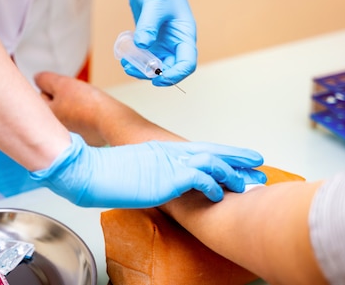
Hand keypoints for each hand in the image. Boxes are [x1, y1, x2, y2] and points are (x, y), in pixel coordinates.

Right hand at [30, 133, 265, 207]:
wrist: (87, 170)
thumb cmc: (103, 175)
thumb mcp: (132, 173)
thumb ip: (150, 175)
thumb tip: (159, 185)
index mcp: (162, 150)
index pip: (198, 149)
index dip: (221, 153)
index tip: (237, 158)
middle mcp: (169, 152)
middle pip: (211, 150)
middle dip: (237, 156)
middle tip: (257, 161)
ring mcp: (169, 162)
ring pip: (211, 162)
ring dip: (231, 173)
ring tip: (246, 183)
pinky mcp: (167, 175)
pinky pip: (199, 178)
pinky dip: (212, 186)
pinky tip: (219, 195)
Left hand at [35, 72, 106, 145]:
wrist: (112, 121)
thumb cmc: (88, 103)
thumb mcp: (63, 84)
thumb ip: (46, 80)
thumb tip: (37, 79)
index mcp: (46, 117)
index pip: (40, 96)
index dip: (53, 86)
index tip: (64, 86)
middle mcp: (55, 130)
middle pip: (54, 107)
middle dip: (61, 98)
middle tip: (75, 94)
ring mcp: (71, 137)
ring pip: (68, 114)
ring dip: (73, 107)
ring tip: (86, 103)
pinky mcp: (85, 139)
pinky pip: (81, 123)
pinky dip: (85, 117)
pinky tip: (93, 114)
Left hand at [126, 0, 195, 85]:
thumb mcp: (154, 2)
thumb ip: (149, 25)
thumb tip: (143, 46)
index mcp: (185, 33)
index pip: (187, 62)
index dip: (175, 75)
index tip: (157, 78)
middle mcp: (176, 40)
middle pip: (171, 68)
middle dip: (154, 74)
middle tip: (134, 70)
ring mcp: (163, 40)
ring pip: (157, 64)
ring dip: (142, 69)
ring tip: (126, 64)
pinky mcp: (151, 37)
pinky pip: (145, 56)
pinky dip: (136, 60)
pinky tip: (125, 57)